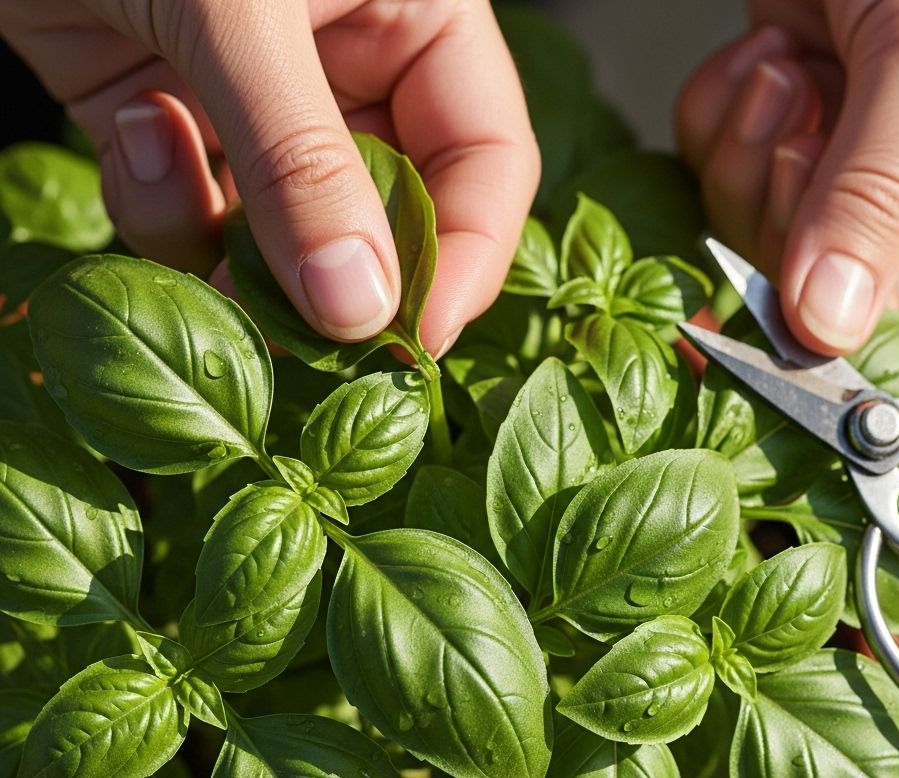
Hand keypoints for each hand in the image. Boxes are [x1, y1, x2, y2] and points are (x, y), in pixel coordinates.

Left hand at [0, 0, 538, 354]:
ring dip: (236, 253)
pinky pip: (201, 217)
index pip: (486, 160)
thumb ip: (301, 163)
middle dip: (338, 279)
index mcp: (414, 14)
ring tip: (183, 210)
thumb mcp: (233, 13)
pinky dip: (162, 205)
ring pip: (289, 238)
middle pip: (390, 216)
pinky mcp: (181, 128)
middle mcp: (351, 68)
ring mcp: (263, 106)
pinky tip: (128, 130)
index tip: (416, 339)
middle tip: (299, 334)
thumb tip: (358, 312)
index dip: (467, 258)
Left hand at [675, 0, 898, 375]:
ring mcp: (862, 156)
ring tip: (792, 68)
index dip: (876, 366)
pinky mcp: (798, 112)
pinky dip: (725, 118)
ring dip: (753, 167)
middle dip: (793, 236)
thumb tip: (826, 326)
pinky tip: (768, 50)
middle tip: (806, 140)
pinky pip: (729, 168)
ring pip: (770, 242)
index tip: (797, 354)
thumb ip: (878, 191)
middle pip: (839, 302)